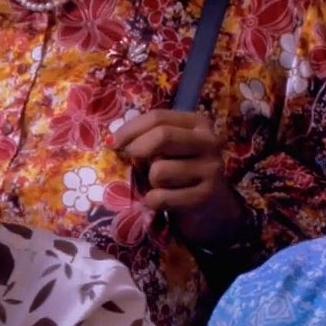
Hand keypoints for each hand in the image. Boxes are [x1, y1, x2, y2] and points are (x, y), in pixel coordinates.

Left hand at [111, 109, 246, 247]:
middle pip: (162, 136)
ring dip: (149, 181)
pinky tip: (159, 202)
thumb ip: (148, 138)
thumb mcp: (170, 149)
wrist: (212, 207)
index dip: (130, 129)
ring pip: (159, 170)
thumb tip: (113, 141)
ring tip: (158, 185)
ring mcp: (211, 169)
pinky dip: (152, 201)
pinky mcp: (205, 196)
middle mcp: (209, 142)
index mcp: (197, 124)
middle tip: (128, 161)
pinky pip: (162, 197)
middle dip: (137, 149)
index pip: (158, 117)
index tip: (112, 143)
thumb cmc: (181, 172)